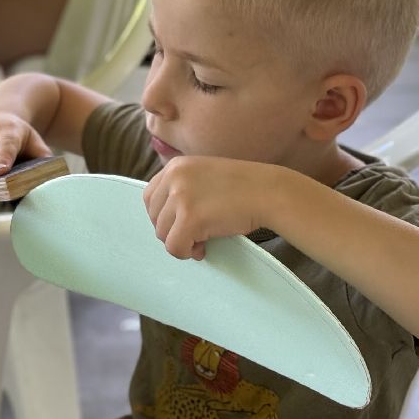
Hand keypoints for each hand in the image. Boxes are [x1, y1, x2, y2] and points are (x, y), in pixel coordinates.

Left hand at [143, 156, 277, 259]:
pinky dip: (187, 252)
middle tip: (194, 235)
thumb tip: (163, 219)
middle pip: (154, 217)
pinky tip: (203, 248)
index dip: (163, 216)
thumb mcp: (203, 175)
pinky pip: (174, 246)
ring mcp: (180, 197)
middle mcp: (174, 178)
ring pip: (162, 234)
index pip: (150, 197)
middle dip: (171, 231)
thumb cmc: (243, 187)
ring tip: (201, 241)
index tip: (181, 223)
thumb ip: (182, 188)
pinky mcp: (189, 218)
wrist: (268, 192)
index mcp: (175, 166)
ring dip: (181, 242)